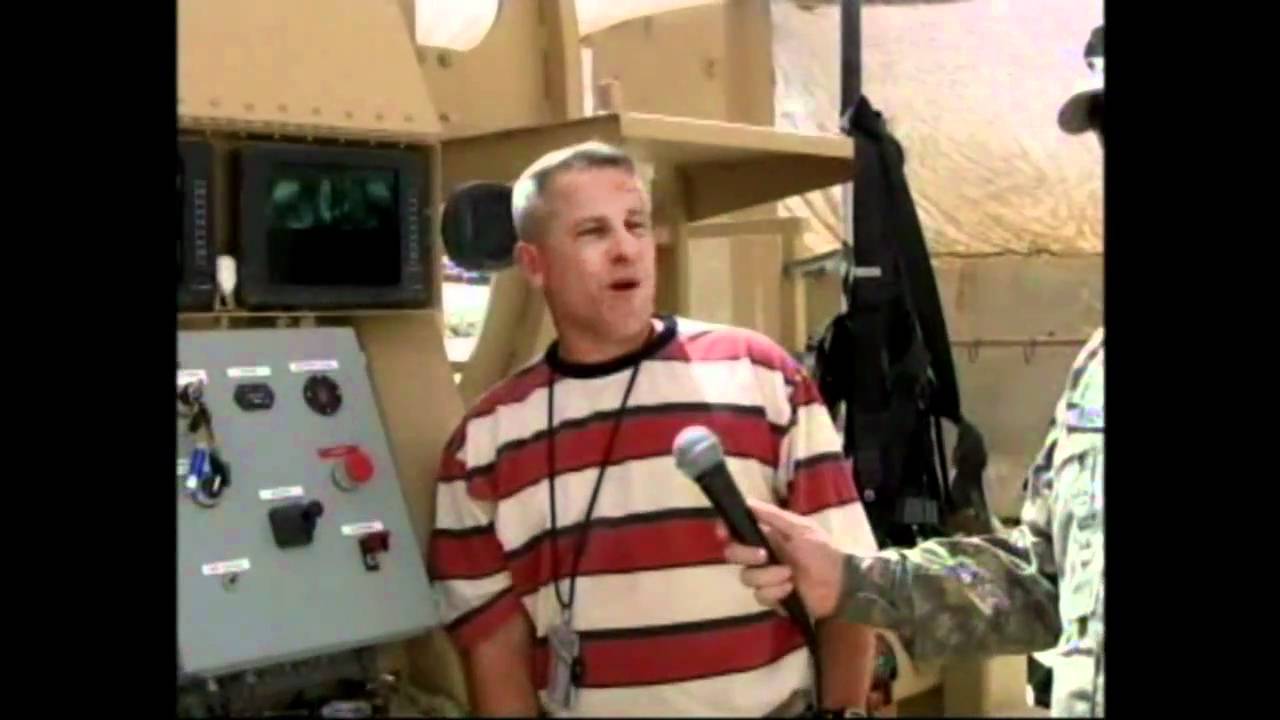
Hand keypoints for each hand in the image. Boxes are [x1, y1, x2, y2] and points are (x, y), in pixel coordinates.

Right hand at [716, 498, 846, 619]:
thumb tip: (747, 501)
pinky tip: (790, 589)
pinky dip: (775, 592)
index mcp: (767, 535)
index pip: (737, 530)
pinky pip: (759, 595)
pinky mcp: (770, 597)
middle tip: (764, 556)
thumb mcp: (800, 528)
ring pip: (746, 577)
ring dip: (768, 576)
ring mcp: (764, 577)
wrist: (840, 585)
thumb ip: (773, 516)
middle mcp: (761, 555)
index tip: (724, 532)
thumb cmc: (822, 551)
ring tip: (789, 575)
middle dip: (746, 555)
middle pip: (733, 554)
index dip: (726, 530)